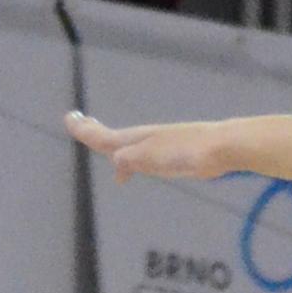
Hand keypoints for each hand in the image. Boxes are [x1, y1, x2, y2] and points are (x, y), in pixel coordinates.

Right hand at [67, 108, 255, 183]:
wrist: (221, 148)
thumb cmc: (187, 152)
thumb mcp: (154, 156)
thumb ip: (132, 158)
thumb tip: (115, 161)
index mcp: (137, 140)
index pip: (106, 137)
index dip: (87, 132)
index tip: (70, 120)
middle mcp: (144, 140)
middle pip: (113, 138)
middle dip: (95, 133)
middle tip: (78, 123)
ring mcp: (158, 147)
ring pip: (127, 147)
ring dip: (111, 147)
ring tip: (100, 147)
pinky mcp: (171, 156)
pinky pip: (141, 158)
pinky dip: (129, 162)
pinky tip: (131, 173)